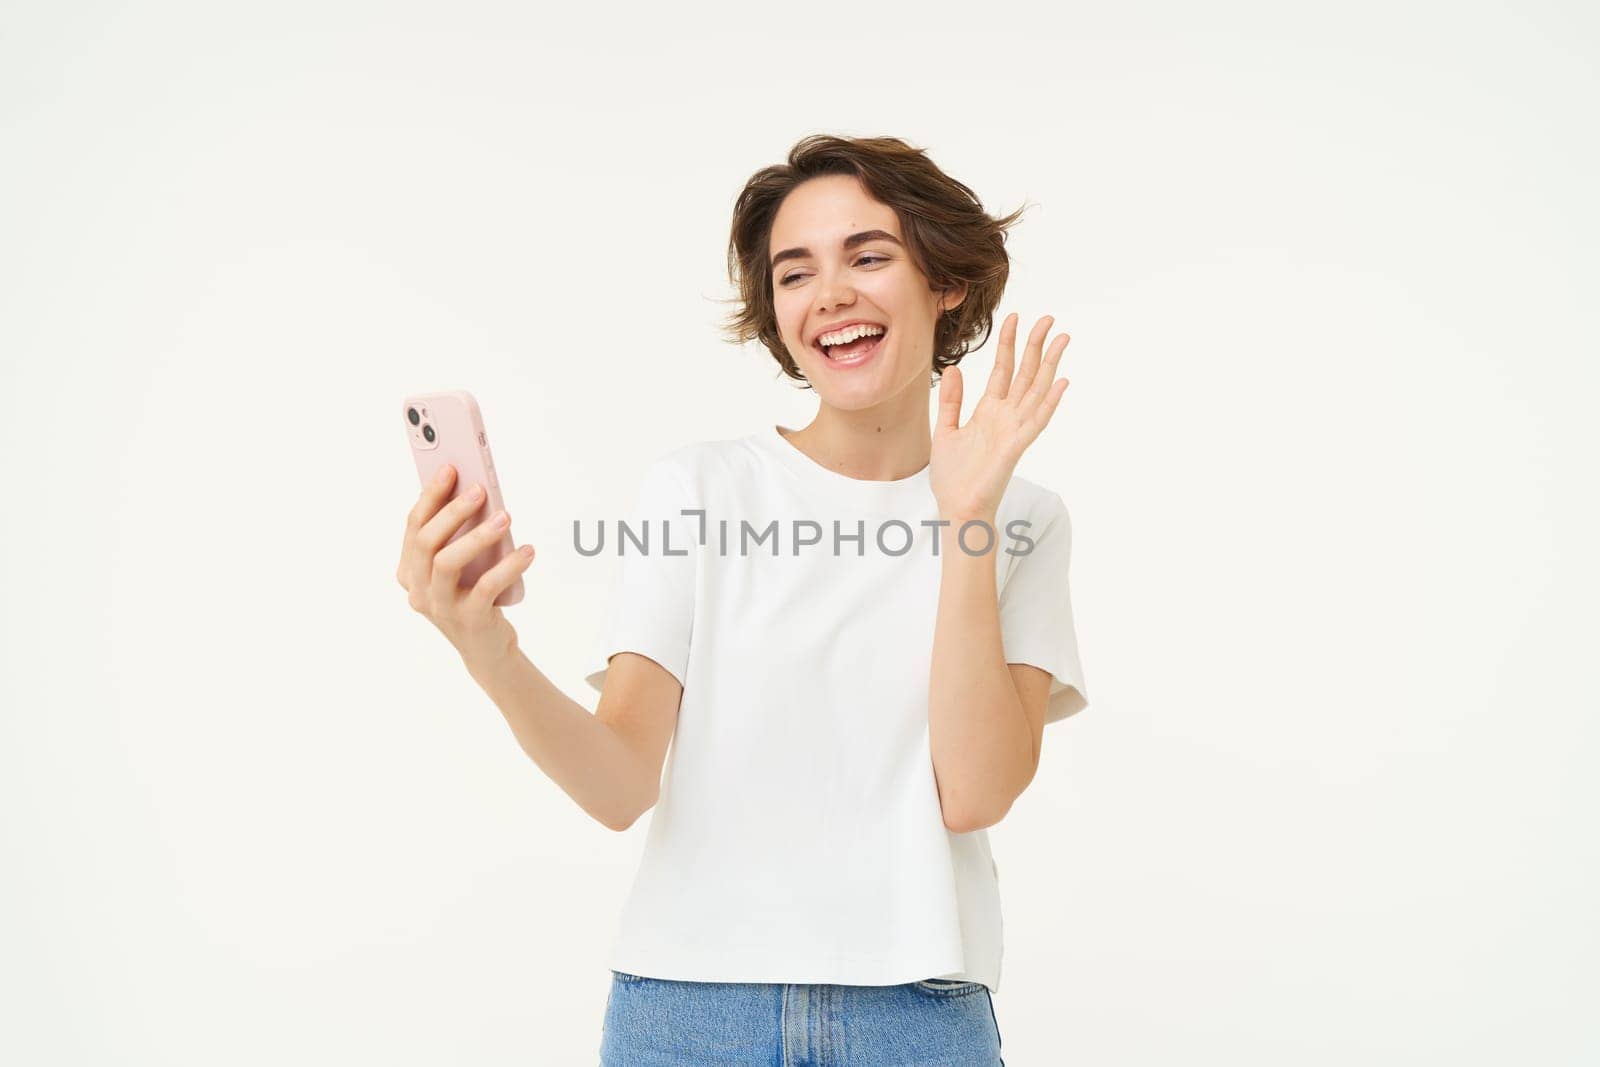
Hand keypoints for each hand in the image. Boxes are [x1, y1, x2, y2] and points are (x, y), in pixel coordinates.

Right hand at [396, 463, 534, 665]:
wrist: (487, 648)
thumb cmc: (474, 596)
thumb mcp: (462, 566)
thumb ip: (459, 537)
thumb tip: (475, 493)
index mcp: (409, 571)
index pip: (413, 527)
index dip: (429, 496)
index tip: (449, 469)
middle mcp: (418, 589)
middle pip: (425, 542)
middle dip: (451, 511)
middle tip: (480, 490)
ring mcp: (440, 607)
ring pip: (447, 563)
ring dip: (477, 536)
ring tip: (505, 517)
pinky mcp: (468, 621)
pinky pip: (485, 588)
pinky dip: (508, 567)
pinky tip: (527, 552)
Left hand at [929, 312, 1071, 519]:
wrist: (956, 509)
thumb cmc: (953, 477)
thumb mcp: (945, 431)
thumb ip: (952, 401)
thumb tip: (954, 369)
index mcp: (989, 412)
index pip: (1002, 369)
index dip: (1008, 344)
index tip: (1013, 317)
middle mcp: (1005, 417)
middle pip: (1025, 374)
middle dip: (1036, 345)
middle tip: (1048, 318)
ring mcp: (1013, 431)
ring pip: (1036, 391)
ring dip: (1050, 365)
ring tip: (1062, 339)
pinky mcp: (1015, 447)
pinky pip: (1035, 421)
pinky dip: (1049, 402)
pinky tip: (1061, 382)